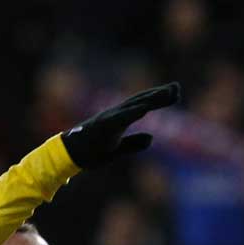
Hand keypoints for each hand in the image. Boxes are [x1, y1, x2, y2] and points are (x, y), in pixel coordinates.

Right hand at [61, 82, 180, 168]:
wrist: (66, 156)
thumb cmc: (89, 152)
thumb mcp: (117, 150)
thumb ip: (133, 143)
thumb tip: (152, 139)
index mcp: (119, 119)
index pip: (142, 105)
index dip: (158, 99)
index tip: (176, 93)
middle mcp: (114, 115)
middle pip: (140, 101)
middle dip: (159, 94)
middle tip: (176, 88)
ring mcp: (108, 119)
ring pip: (132, 106)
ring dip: (149, 100)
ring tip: (166, 94)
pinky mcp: (102, 127)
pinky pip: (119, 119)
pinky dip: (132, 113)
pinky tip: (145, 109)